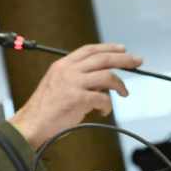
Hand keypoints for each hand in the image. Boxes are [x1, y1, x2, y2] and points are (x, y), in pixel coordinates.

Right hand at [9, 43, 141, 148]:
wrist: (32, 122)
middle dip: (124, 59)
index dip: (108, 48)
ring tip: (124, 93)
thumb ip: (77, 78)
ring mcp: (72, 83)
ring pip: (107, 76)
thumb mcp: (58, 84)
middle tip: (137, 61)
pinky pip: (103, 99)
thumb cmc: (46, 108)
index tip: (122, 49)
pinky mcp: (77, 99)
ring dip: (120, 85)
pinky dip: (107, 106)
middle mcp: (68, 70)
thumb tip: (101, 83)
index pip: (89, 50)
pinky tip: (103, 111)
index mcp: (62, 65)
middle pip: (102, 58)